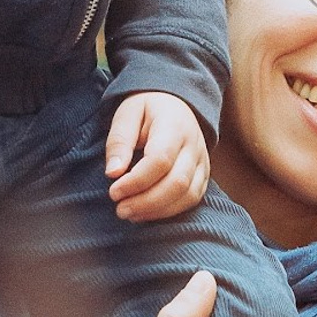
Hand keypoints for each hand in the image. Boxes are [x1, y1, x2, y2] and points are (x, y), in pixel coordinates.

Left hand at [105, 91, 210, 220]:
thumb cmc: (146, 109)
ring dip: (157, 211)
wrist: (174, 103)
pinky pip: (192, 200)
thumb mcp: (127, 114)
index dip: (136, 181)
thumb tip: (113, 173)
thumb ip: (119, 142)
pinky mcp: (204, 175)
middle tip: (120, 209)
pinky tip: (147, 213)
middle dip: (146, 202)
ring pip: (188, 195)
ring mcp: (203, 160)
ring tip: (130, 214)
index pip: (160, 160)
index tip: (113, 191)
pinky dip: (170, 211)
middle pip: (177, 182)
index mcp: (174, 124)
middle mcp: (194, 144)